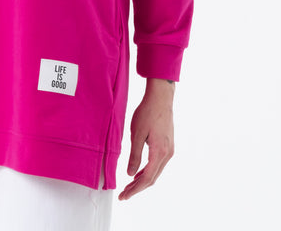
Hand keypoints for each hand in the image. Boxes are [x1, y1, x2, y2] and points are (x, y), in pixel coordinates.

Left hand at [118, 78, 174, 200]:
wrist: (161, 97)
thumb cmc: (148, 112)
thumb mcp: (137, 133)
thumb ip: (134, 155)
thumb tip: (130, 174)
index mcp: (160, 152)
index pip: (147, 178)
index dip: (135, 190)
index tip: (124, 196)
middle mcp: (167, 154)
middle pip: (152, 178)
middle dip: (137, 187)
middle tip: (124, 194)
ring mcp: (169, 150)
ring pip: (156, 171)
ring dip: (142, 180)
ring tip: (129, 185)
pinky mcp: (168, 145)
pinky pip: (158, 163)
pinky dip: (148, 171)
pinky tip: (139, 172)